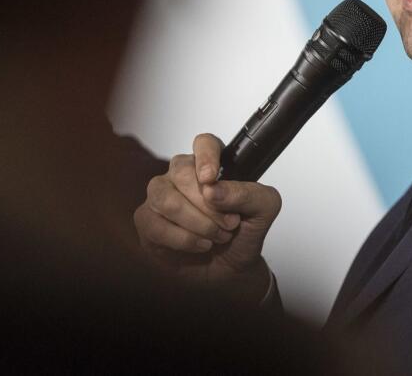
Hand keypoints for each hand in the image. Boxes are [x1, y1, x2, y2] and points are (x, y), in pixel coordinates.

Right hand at [133, 133, 280, 297]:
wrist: (233, 268)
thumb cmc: (245, 233)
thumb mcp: (264, 210)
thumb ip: (248, 193)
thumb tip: (214, 189)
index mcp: (211, 164)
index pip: (204, 143)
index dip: (205, 157)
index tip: (211, 178)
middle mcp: (182, 175)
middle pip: (182, 173)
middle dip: (209, 205)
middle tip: (230, 224)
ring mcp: (161, 196)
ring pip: (165, 198)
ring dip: (196, 222)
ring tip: (217, 236)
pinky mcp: (147, 221)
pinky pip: (155, 224)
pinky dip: (183, 239)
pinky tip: (200, 245)